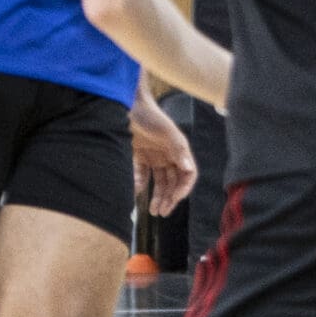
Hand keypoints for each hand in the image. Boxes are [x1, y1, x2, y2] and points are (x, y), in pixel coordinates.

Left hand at [129, 99, 196, 217]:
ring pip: (159, 181)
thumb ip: (178, 150)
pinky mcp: (139, 155)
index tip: (174, 200)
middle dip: (169, 198)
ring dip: (158, 195)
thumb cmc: (150, 116)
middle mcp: (169, 155)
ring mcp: (155, 155)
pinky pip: (142, 174)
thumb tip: (188, 169)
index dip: (183, 189)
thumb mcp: (167, 133)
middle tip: (162, 212)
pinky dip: (140, 184)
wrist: (126, 104)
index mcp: (180, 150)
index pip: (188, 175)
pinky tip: (137, 192)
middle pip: (174, 181)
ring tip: (153, 210)